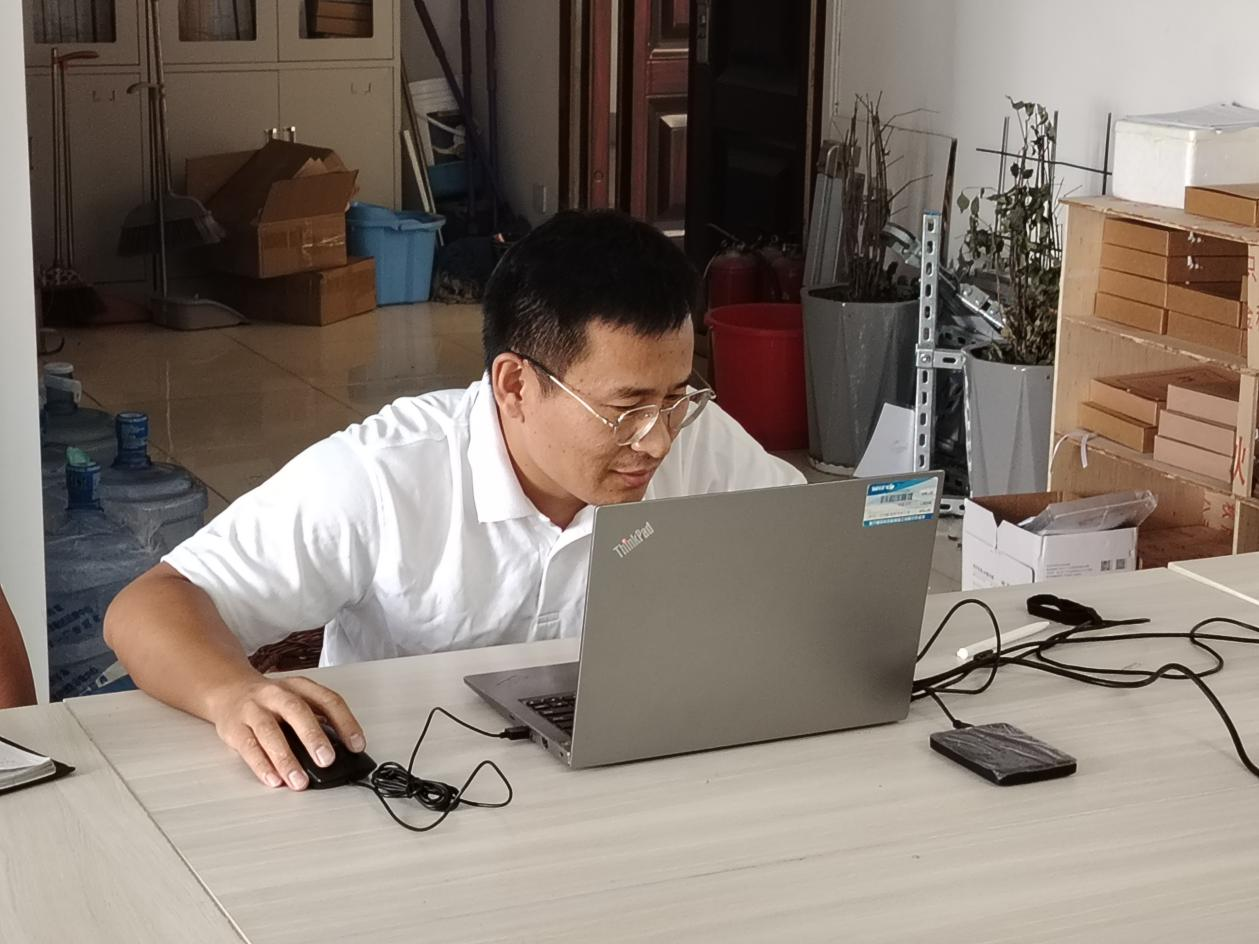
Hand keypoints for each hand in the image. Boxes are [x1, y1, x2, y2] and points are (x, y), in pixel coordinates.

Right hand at [208, 675, 365, 789]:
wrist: (228, 690)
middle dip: (313, 737)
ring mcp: (253, 710)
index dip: (345, 722)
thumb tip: (340, 748)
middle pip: (297, 712)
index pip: (328, 700)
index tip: (357, 745)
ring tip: (299, 780)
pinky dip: (262, 765)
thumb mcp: (297, 699)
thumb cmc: (270, 700)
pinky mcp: (233, 728)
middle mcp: (276, 695)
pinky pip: (248, 747)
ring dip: (286, 759)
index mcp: (299, 687)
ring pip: (270, 732)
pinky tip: (274, 779)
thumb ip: (317, 719)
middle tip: (327, 760)